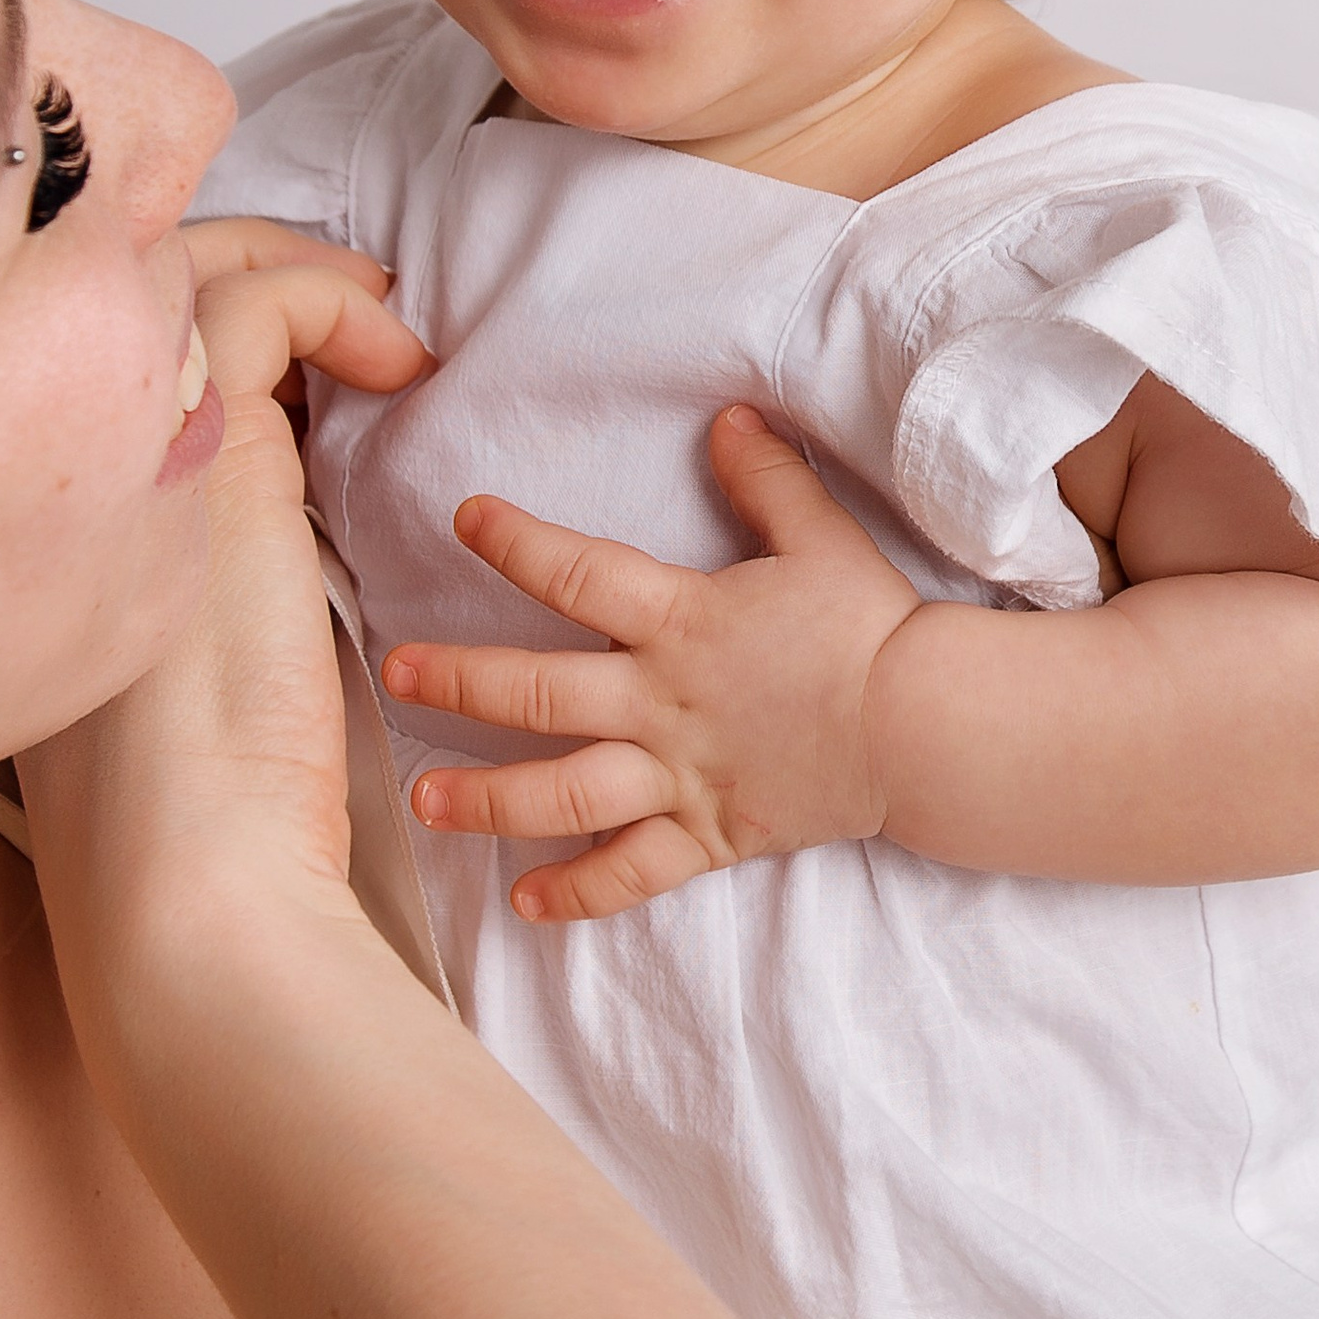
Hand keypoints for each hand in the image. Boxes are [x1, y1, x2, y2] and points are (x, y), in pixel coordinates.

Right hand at [23, 244, 431, 929]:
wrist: (190, 887)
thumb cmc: (209, 829)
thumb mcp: (185, 689)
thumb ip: (196, 594)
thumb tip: (265, 551)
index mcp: (59, 539)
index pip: (117, 382)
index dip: (199, 344)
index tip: (306, 365)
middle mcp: (67, 479)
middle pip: (136, 312)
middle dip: (240, 278)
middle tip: (344, 304)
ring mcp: (119, 451)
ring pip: (183, 286)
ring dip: (290, 279)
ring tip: (378, 319)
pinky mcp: (198, 448)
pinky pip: (258, 310)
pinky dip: (331, 305)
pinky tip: (398, 363)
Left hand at [380, 402, 926, 921]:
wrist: (924, 728)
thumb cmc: (869, 628)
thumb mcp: (819, 536)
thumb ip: (765, 477)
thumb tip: (726, 417)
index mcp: (680, 622)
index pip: (579, 575)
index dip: (517, 544)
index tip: (465, 519)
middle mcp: (662, 704)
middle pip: (540, 693)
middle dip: (460, 683)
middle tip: (394, 675)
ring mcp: (680, 777)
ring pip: (564, 793)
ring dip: (487, 799)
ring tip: (423, 800)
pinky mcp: (709, 837)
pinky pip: (632, 874)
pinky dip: (578, 893)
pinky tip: (525, 902)